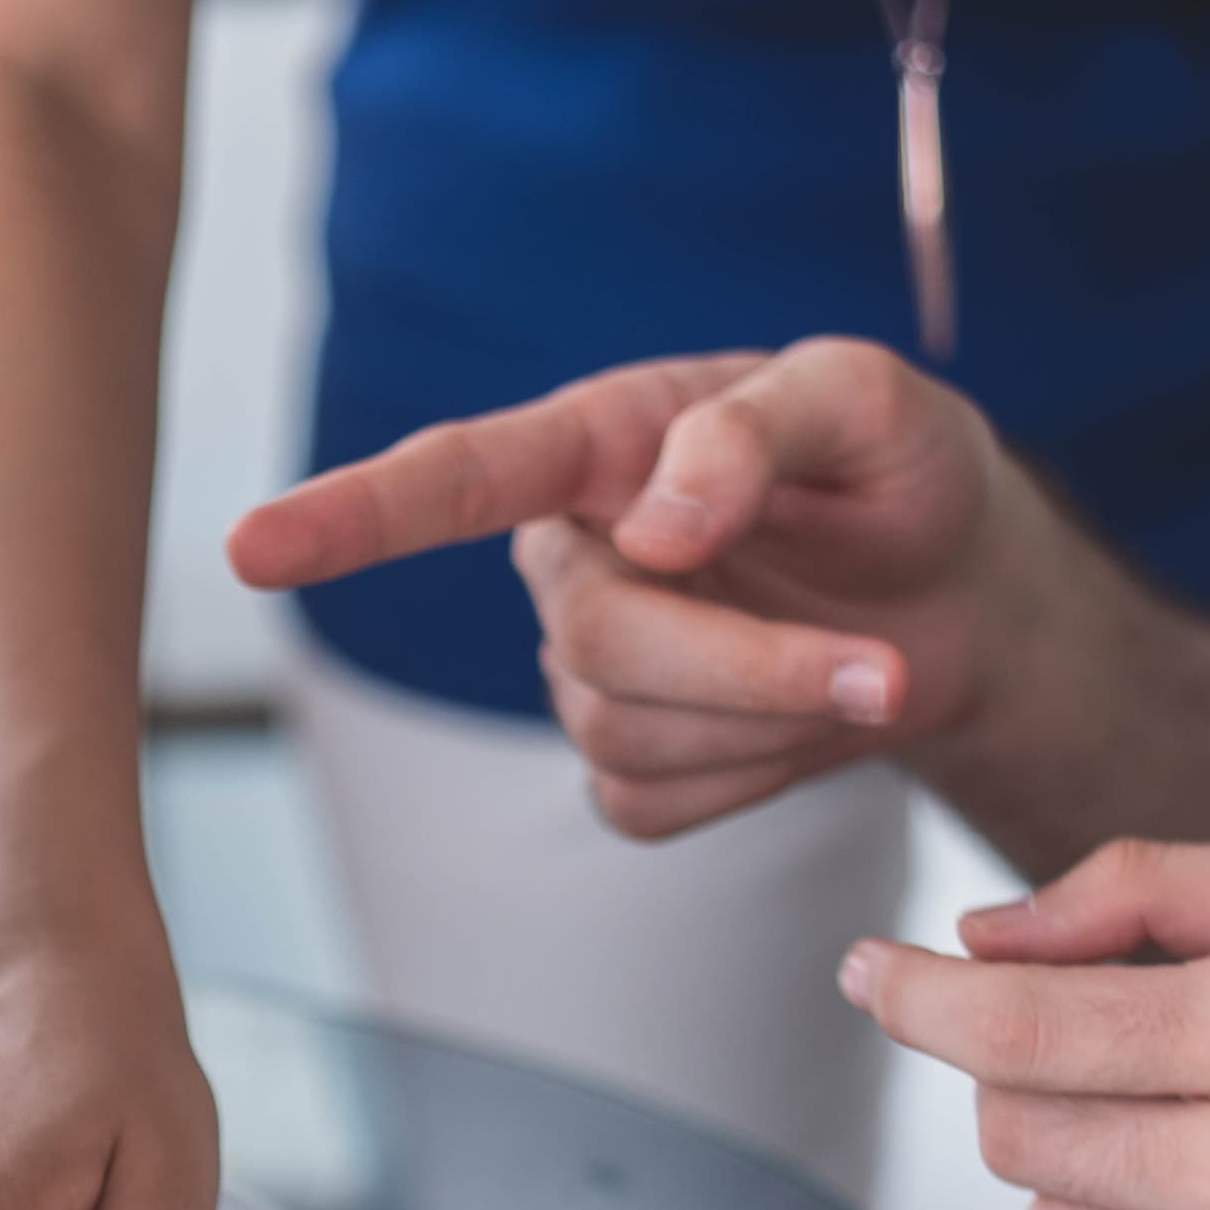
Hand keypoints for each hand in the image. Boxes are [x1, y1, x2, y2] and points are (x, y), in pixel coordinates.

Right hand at [229, 339, 1062, 838]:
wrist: (958, 600)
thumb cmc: (899, 476)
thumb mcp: (870, 405)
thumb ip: (757, 431)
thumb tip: (652, 529)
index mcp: (600, 447)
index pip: (454, 480)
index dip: (349, 518)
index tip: (251, 550)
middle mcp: (571, 559)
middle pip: (593, 644)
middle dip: (745, 669)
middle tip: (882, 670)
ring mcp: (589, 671)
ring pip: (622, 735)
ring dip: (768, 720)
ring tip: (861, 668)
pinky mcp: (627, 765)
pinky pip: (650, 805)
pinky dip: (752, 779)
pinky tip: (794, 725)